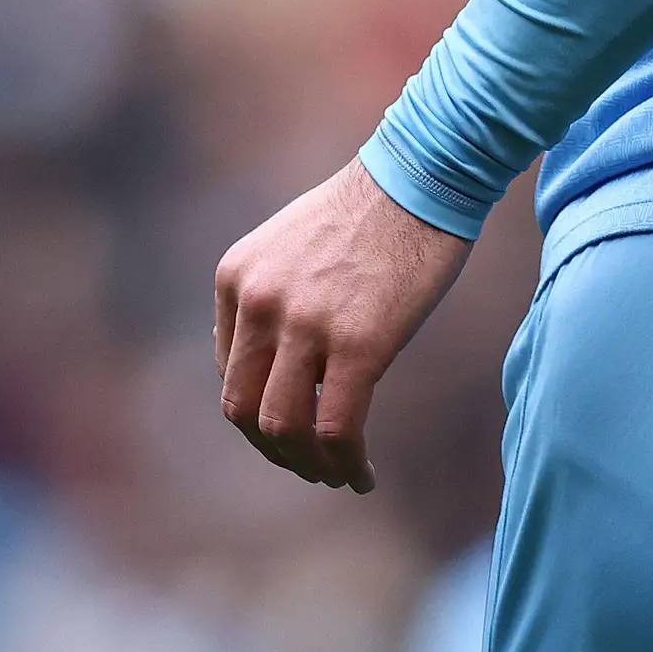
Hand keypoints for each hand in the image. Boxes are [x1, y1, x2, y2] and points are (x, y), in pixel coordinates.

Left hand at [212, 159, 470, 492]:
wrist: (422, 176)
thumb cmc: (370, 209)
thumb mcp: (289, 244)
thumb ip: (269, 296)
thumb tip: (270, 364)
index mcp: (236, 277)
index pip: (230, 371)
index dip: (259, 410)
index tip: (294, 425)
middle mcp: (258, 302)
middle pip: (243, 409)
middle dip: (273, 449)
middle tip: (306, 463)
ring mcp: (305, 325)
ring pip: (283, 428)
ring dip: (307, 465)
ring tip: (336, 474)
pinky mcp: (359, 344)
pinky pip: (337, 428)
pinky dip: (346, 464)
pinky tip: (363, 475)